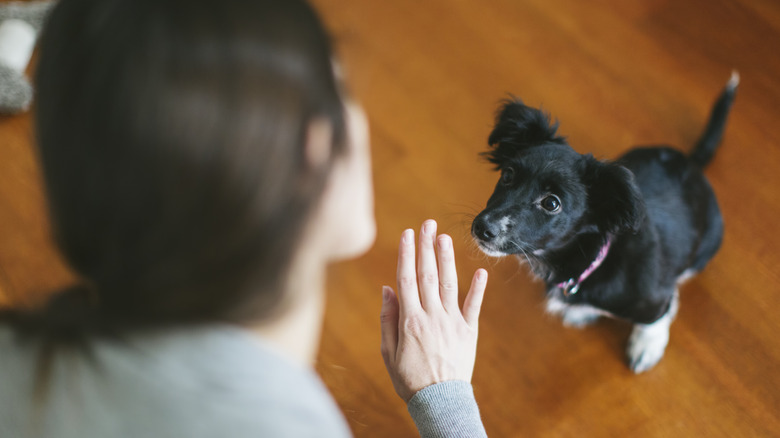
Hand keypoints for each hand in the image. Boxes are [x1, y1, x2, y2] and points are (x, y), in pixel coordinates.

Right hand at [380, 219, 487, 401]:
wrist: (439, 402)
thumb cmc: (409, 378)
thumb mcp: (388, 351)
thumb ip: (388, 319)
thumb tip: (388, 289)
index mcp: (410, 320)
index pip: (407, 278)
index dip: (407, 254)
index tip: (407, 234)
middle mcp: (431, 316)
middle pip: (427, 274)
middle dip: (427, 246)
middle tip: (428, 223)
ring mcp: (452, 322)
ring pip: (449, 284)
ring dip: (447, 258)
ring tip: (445, 237)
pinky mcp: (469, 331)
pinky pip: (473, 306)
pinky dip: (478, 288)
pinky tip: (480, 270)